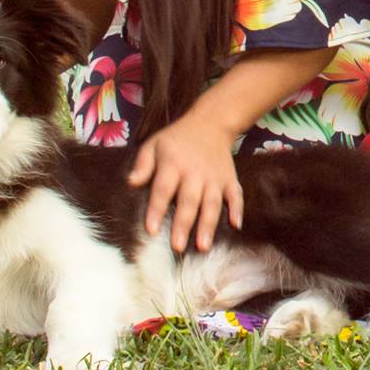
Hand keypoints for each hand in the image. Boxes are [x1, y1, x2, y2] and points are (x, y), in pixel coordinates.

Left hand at [127, 107, 242, 251]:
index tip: (151, 230)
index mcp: (173, 164)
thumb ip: (143, 164)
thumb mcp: (154, 144)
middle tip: (177, 246)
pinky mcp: (230, 179)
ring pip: (211, 203)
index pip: (163, 189)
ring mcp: (215, 177)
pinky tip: (236, 225)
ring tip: (203, 245)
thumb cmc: (177, 139)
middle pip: (188, 201)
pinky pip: (235, 195)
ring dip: (208, 224)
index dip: (156, 209)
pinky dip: (237, 209)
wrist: (211, 123)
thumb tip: (131, 183)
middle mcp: (195, 172)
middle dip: (183, 224)